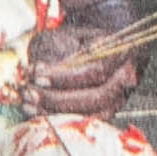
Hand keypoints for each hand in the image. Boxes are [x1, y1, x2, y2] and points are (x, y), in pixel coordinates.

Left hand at [30, 12, 146, 122]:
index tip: (37, 75)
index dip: (64, 77)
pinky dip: (58, 119)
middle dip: (58, 99)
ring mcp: (120, 99)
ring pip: (93, 114)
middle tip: (30, 93)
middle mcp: (128, 79)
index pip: (95, 70)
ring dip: (56, 112)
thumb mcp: (73, 34)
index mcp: (123, 52)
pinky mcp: (107, 112)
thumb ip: (60, 47)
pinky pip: (86, 121)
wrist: (104, 46)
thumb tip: (37, 69)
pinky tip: (35, 112)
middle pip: (97, 97)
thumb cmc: (85, 38)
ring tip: (28, 103)